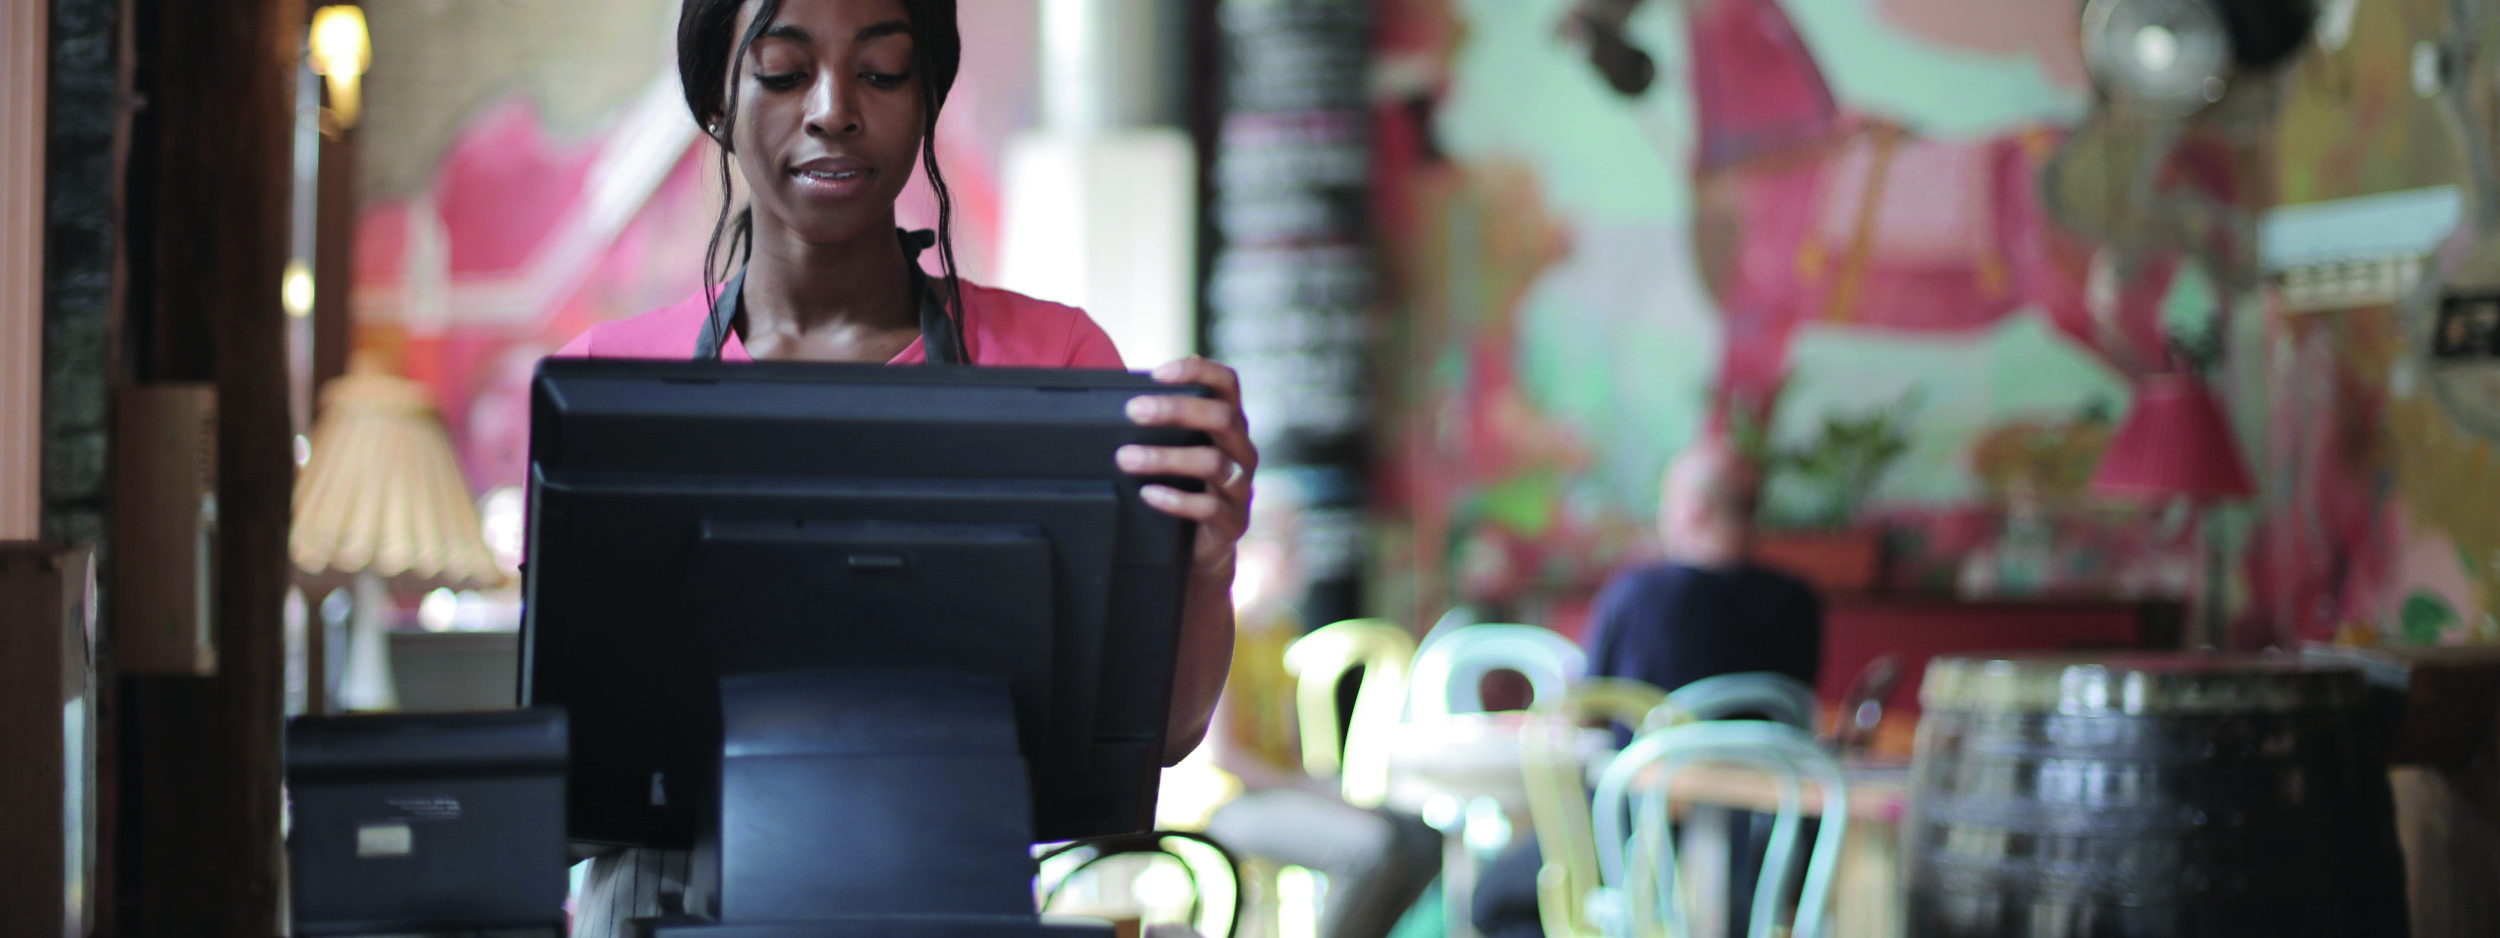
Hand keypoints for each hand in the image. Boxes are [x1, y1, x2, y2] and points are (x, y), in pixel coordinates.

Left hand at [1120, 357, 1255, 574]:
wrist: (1204, 548)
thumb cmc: (1188, 487)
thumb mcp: (1183, 449)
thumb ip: (1168, 423)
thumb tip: (1121, 395)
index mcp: (1230, 425)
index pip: (1227, 383)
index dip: (1198, 371)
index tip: (1159, 373)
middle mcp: (1242, 450)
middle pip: (1221, 417)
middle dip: (1176, 409)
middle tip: (1133, 411)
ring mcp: (1241, 487)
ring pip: (1212, 463)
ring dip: (1165, 457)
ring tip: (1126, 458)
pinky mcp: (1233, 521)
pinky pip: (1208, 507)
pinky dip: (1175, 499)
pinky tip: (1148, 494)